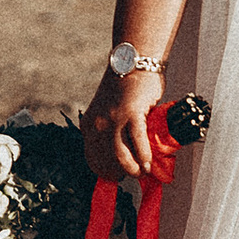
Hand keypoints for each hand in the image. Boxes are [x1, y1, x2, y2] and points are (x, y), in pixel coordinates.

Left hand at [82, 66, 160, 184]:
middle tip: (132, 177)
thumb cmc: (125, 86)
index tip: (116, 177)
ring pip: (120, 156)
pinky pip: (138, 142)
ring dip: (132, 169)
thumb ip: (114, 130)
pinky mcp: (132, 114)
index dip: (104, 171)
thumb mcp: (110, 111)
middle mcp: (97, 125)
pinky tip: (149, 163)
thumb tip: (127, 152)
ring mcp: (114, 120)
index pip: (92, 157)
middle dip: (119, 173)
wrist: (133, 62)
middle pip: (105, 160)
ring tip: (142, 173)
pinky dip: (144, 156)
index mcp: (89, 124)